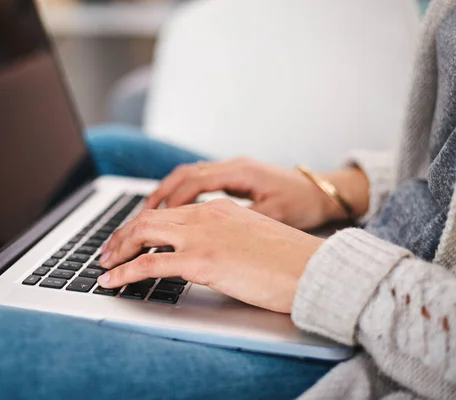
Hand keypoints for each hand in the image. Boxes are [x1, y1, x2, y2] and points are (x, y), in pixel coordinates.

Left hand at [98, 199, 323, 313]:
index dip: (142, 224)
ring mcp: (201, 236)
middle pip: (148, 217)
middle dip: (122, 234)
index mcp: (218, 208)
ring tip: (103, 264)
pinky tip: (112, 281)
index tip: (130, 237)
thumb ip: (225, 237)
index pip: (169, 211)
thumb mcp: (252, 237)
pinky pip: (149, 264)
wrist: (313, 269)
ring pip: (142, 234)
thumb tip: (209, 253)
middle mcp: (205, 215)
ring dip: (117, 249)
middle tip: (108, 250)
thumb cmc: (290, 260)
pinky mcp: (201, 260)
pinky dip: (124, 271)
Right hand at [144, 158, 367, 229]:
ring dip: (162, 199)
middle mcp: (231, 167)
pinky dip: (179, 197)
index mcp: (239, 173)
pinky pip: (197, 184)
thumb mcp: (273, 217)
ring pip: (186, 179)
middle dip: (152, 204)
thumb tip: (206, 240)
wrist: (326, 193)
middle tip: (130, 228)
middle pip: (180, 179)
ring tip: (141, 222)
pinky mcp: (234, 180)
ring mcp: (232, 171)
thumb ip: (238, 224)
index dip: (162, 207)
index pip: (188, 184)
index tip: (144, 228)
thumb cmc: (304, 205)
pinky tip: (171, 215)